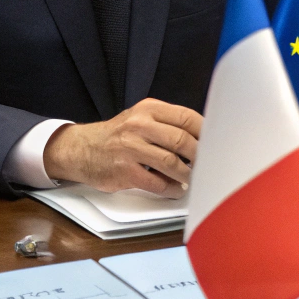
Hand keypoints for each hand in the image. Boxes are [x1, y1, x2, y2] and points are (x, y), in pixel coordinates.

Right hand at [43, 98, 202, 196]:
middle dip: (200, 156)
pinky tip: (176, 189)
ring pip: (171, 162)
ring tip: (194, 179)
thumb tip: (202, 137)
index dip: (206, 132)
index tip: (218, 143)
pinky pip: (156, 182)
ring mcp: (130, 148)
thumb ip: (167, 123)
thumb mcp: (140, 118)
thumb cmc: (118, 136)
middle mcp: (139, 125)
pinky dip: (170, 188)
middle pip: (182, 140)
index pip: (187, 117)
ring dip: (187, 174)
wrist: (80, 149)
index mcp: (148, 109)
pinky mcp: (124, 171)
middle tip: (209, 165)